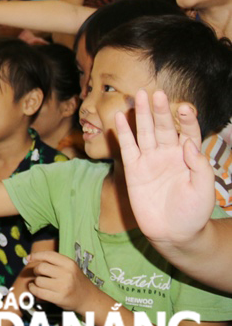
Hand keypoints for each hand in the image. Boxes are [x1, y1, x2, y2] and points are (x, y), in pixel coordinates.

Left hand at [27, 250, 95, 312]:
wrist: (88, 299)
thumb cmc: (75, 281)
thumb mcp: (70, 268)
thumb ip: (54, 262)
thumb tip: (29, 258)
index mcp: (69, 263)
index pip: (48, 255)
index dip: (36, 255)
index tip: (28, 258)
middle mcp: (66, 274)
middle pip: (40, 268)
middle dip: (36, 270)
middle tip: (39, 274)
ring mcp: (63, 287)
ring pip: (38, 280)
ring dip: (35, 282)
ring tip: (40, 283)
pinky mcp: (59, 298)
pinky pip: (39, 292)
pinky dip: (33, 290)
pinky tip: (35, 289)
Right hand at [116, 89, 213, 245]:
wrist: (173, 233)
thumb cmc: (193, 212)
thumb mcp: (204, 190)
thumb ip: (200, 167)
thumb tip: (188, 144)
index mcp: (188, 157)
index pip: (188, 132)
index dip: (186, 120)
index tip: (184, 109)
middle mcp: (168, 154)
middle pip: (164, 127)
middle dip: (161, 110)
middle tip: (157, 93)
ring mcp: (150, 160)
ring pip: (145, 132)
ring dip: (142, 114)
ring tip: (139, 95)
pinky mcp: (134, 169)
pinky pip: (128, 148)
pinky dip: (124, 133)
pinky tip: (120, 118)